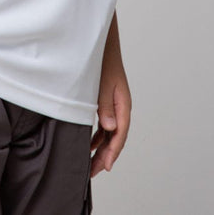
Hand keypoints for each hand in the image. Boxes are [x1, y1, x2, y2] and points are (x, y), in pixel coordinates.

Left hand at [90, 61, 130, 176]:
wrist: (101, 43)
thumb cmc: (103, 60)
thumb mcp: (102, 83)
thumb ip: (105, 106)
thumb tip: (110, 128)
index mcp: (123, 103)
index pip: (120, 134)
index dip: (113, 151)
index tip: (106, 167)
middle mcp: (120, 106)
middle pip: (116, 137)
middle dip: (106, 155)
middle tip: (94, 172)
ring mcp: (114, 104)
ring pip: (110, 132)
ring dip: (102, 148)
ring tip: (91, 164)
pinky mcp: (106, 101)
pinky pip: (105, 124)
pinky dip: (98, 136)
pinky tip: (90, 144)